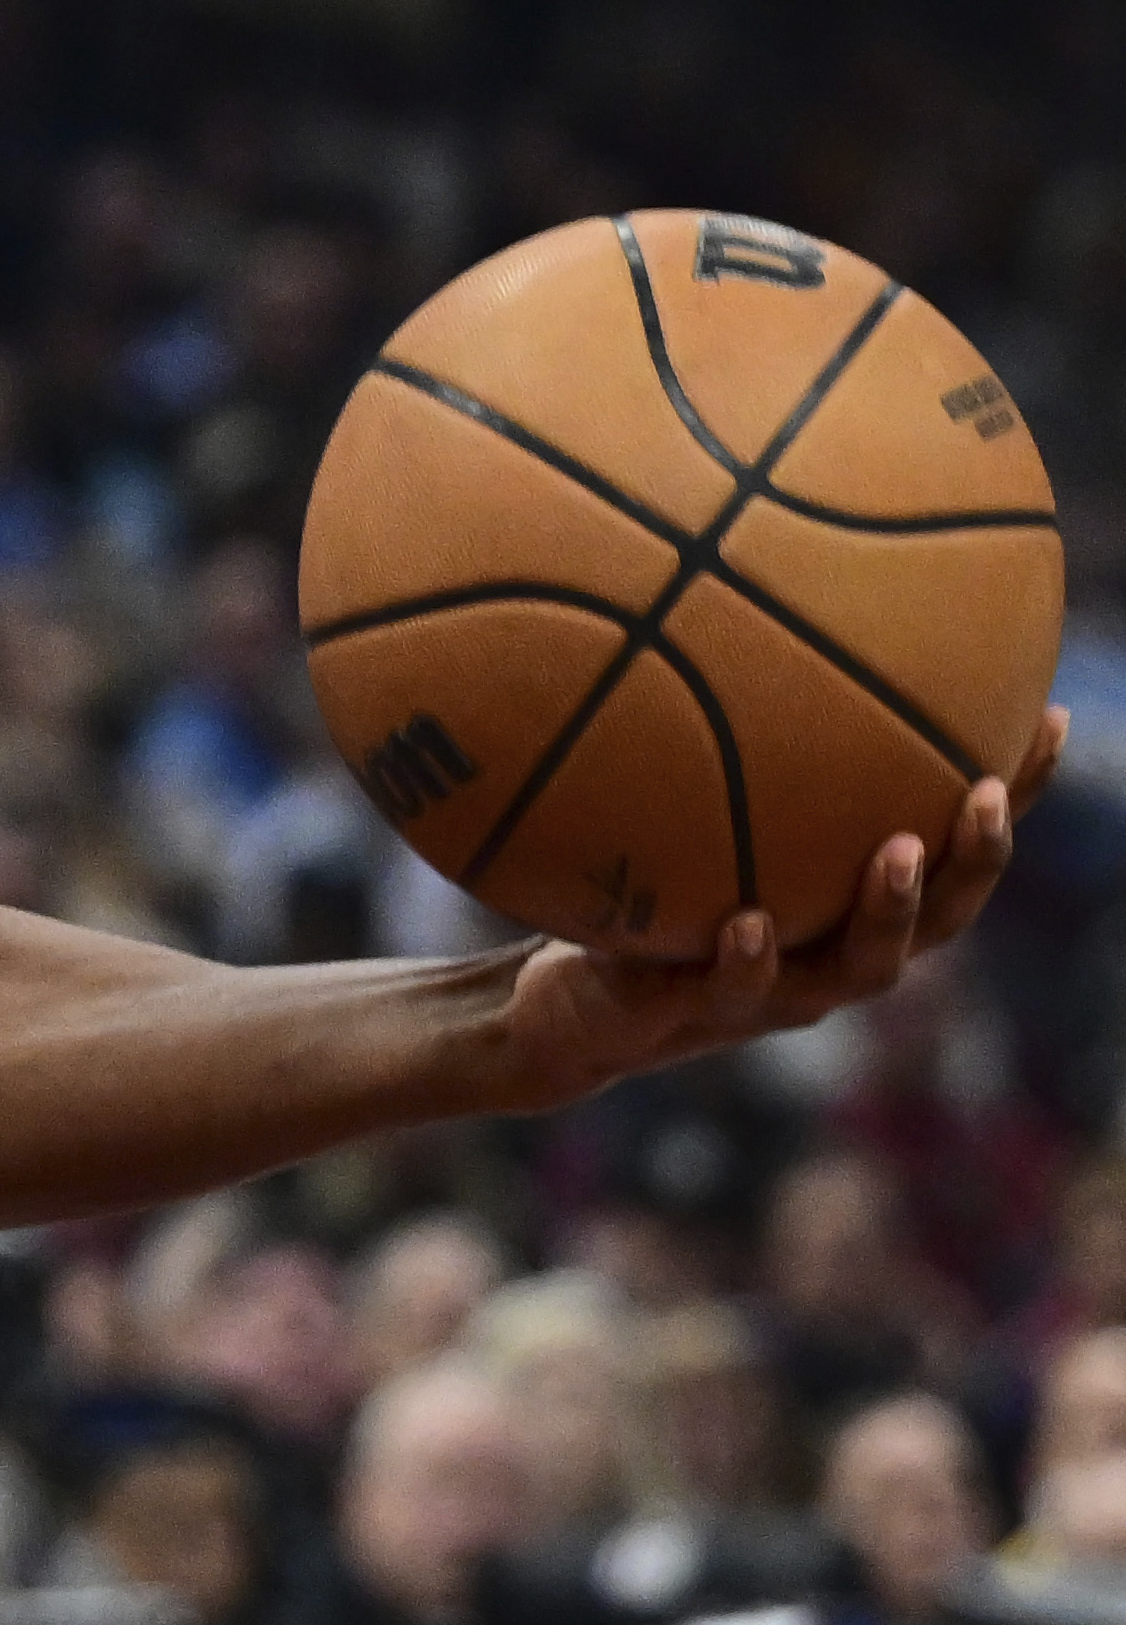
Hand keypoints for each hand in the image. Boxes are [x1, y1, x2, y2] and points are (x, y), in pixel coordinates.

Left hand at [498, 710, 1066, 1106]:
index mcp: (857, 905)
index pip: (956, 846)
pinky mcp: (697, 1015)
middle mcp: (837, 954)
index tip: (1048, 718)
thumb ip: (735, 746)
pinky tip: (748, 923)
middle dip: (975, 859)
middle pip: (942, 917)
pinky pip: (731, 991)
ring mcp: (778, 994)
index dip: (1013, 793)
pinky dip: (747, 959)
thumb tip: (750, 609)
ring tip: (900, 853)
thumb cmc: (657, 896)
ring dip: (888, 911)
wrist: (577, 1004)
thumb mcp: (697, 812)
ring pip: (860, 966)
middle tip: (983, 795)